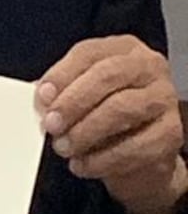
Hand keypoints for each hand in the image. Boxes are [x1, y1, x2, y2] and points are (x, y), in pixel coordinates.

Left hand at [37, 36, 187, 213]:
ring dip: (85, 131)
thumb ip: (62, 92)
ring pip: (122, 109)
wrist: (140, 152)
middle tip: (52, 125)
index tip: (42, 97)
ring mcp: (163, 98)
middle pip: (108, 76)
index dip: (62, 74)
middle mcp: (148, 67)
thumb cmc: (105, 115)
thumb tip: (41, 99)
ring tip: (64, 147)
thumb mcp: (82, 96)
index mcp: (122, 49)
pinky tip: (83, 164)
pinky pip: (134, 146)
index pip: (89, 53)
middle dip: (74, 102)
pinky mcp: (170, 133)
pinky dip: (102, 159)